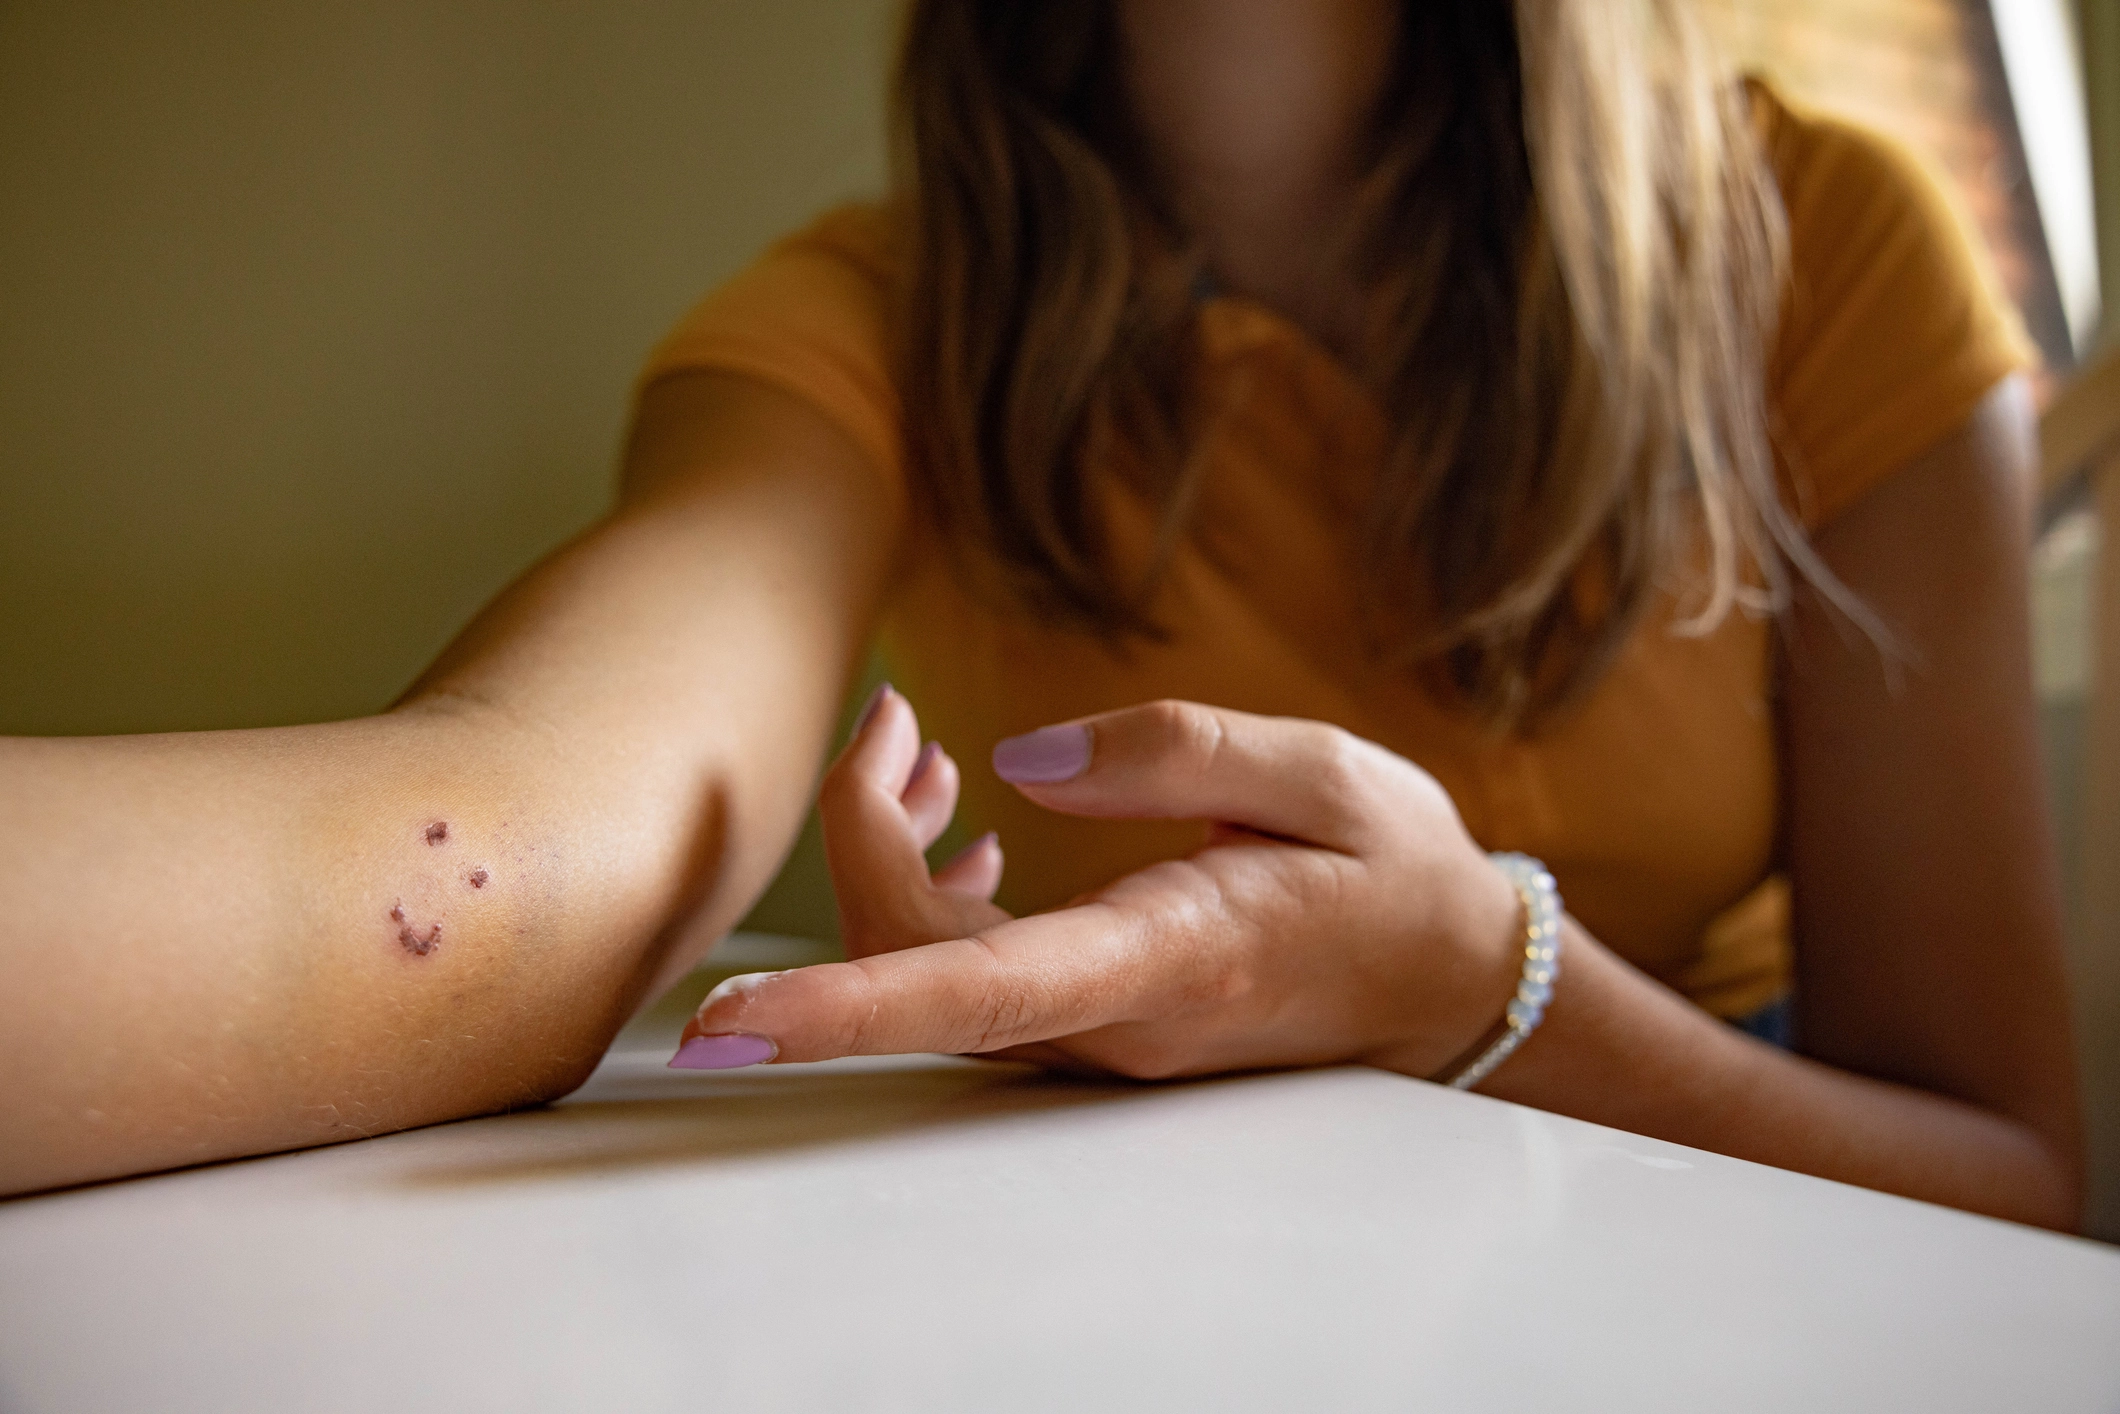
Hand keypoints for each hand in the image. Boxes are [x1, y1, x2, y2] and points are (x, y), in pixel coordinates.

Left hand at [672, 692, 1525, 1079]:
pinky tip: (963, 827)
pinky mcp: (1090, 1018)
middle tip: (891, 720)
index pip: (969, 991)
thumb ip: (1171, 754)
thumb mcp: (1320, 777)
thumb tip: (1020, 757)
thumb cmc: (1396, 874)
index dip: (836, 1006)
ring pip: (925, 971)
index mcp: (1164, 960)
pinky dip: (929, 889)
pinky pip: (964, 974)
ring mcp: (1095, 1032)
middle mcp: (1109, 1021)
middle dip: (858, 834)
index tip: (725, 1015)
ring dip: (886, 856)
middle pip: (911, 961)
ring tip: (917, 752)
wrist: (1450, 983)